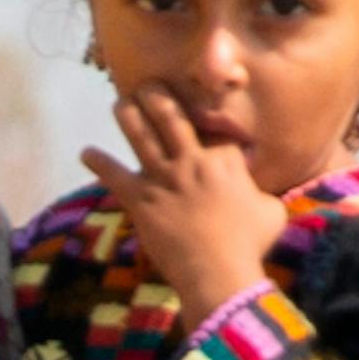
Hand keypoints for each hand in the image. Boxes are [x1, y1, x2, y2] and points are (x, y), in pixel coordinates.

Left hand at [84, 81, 287, 323]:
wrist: (218, 274)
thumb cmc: (249, 246)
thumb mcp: (271, 212)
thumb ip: (263, 193)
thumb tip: (260, 193)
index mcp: (224, 159)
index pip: (212, 126)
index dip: (205, 115)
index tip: (198, 111)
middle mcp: (191, 160)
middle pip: (171, 115)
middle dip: (157, 95)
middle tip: (147, 85)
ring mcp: (164, 178)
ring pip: (140, 134)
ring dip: (128, 114)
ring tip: (120, 103)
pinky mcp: (141, 200)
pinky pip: (114, 176)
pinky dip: (99, 163)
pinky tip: (86, 153)